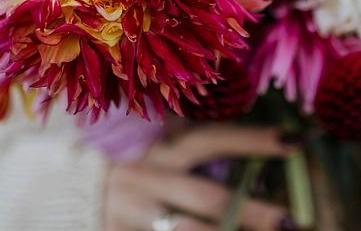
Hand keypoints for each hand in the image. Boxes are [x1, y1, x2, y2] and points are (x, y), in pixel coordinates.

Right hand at [104, 125, 300, 230]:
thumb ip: (196, 149)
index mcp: (162, 149)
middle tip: (290, 221)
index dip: (255, 139)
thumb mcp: (159, 149)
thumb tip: (260, 157)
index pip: (214, 138)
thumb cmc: (130, 168)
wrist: (63, 194)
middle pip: (207, 197)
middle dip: (251, 212)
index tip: (297, 140)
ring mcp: (135, 215)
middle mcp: (149, 179)